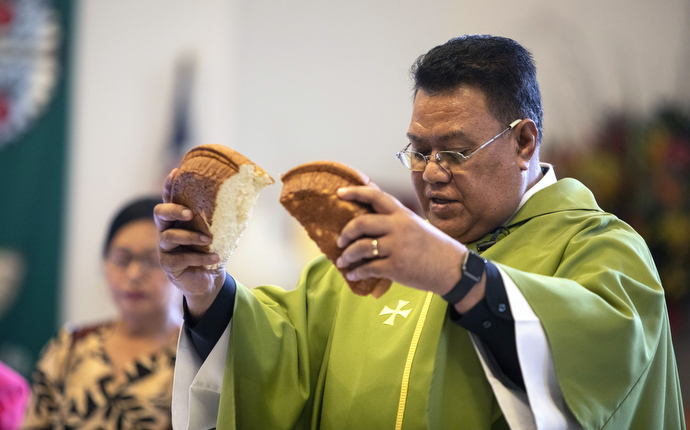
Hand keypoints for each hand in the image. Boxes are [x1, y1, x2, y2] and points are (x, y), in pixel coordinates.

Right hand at [155, 169, 225, 317]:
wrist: (209, 280)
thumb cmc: (212, 251)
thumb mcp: (219, 232)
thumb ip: (223, 218)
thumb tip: (245, 197)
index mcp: (178, 219)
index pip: (170, 198)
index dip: (170, 186)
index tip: (175, 172)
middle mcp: (167, 230)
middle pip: (160, 213)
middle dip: (173, 210)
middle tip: (189, 213)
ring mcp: (165, 248)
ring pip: (169, 236)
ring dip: (190, 237)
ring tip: (208, 240)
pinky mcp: (169, 265)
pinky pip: (181, 258)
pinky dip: (200, 258)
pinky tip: (215, 258)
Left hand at [335, 185, 465, 295]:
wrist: (453, 268)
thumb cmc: (432, 246)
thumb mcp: (416, 224)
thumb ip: (395, 218)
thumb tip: (369, 212)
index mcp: (403, 214)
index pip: (375, 196)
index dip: (355, 191)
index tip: (339, 192)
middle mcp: (399, 227)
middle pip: (361, 222)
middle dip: (345, 232)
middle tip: (340, 240)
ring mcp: (397, 247)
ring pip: (361, 247)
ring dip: (347, 255)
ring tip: (342, 261)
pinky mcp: (396, 267)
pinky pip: (368, 268)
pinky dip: (357, 272)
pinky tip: (353, 274)